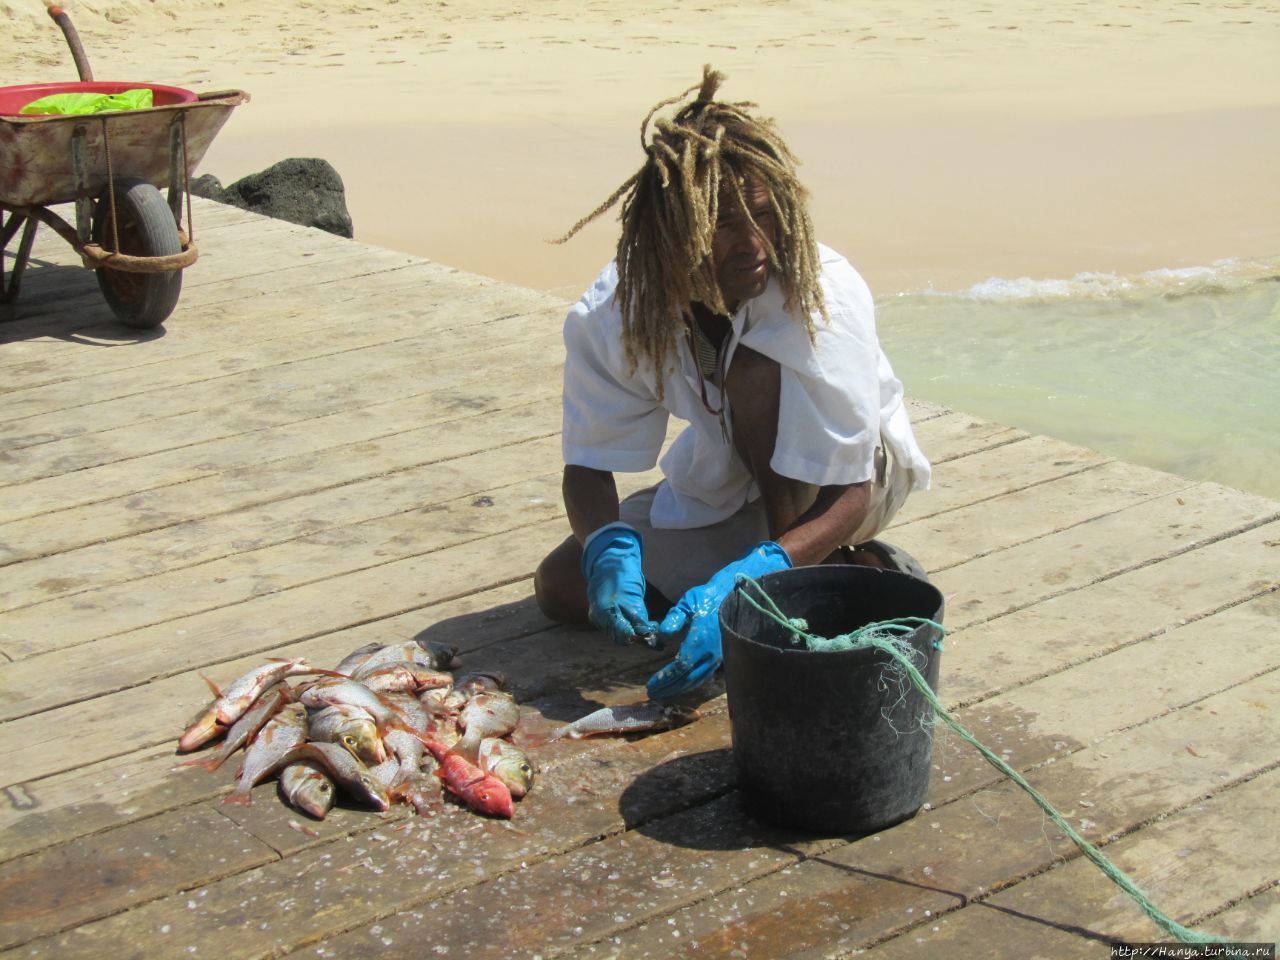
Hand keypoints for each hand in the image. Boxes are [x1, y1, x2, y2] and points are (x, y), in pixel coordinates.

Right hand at [582, 522, 657, 645]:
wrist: (608, 559)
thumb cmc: (622, 573)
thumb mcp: (634, 595)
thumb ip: (639, 617)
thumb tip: (649, 635)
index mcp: (606, 611)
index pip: (624, 635)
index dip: (641, 640)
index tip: (657, 642)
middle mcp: (598, 616)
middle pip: (620, 638)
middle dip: (637, 638)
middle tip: (655, 635)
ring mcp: (596, 615)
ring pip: (617, 634)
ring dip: (632, 634)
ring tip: (648, 627)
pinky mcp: (598, 613)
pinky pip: (613, 627)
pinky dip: (625, 627)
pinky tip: (635, 622)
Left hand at [647, 541, 791, 699]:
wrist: (733, 596)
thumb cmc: (708, 597)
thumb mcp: (688, 602)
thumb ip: (675, 617)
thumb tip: (664, 633)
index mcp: (700, 639)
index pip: (681, 665)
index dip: (666, 677)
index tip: (652, 684)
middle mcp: (710, 653)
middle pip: (688, 677)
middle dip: (670, 687)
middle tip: (654, 693)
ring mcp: (717, 656)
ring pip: (698, 679)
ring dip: (681, 688)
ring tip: (665, 693)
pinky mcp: (721, 657)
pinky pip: (706, 675)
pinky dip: (693, 683)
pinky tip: (684, 685)